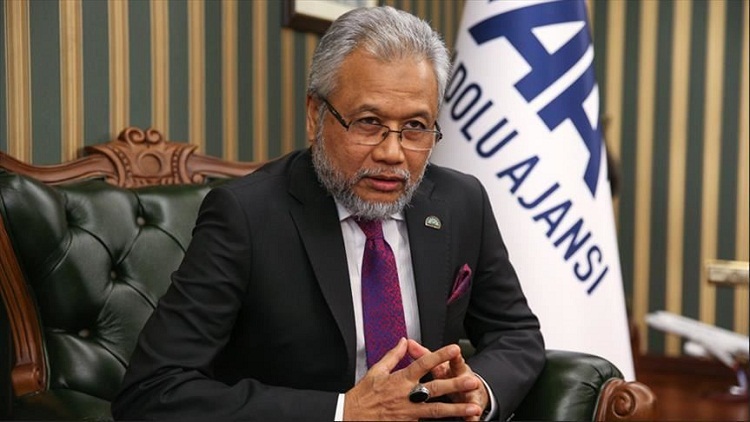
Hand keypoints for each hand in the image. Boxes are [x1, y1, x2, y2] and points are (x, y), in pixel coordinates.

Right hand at [343, 338, 483, 420]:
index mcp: (399, 379)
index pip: (423, 364)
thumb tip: (403, 342)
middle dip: (456, 385)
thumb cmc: (362, 395)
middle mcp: (406, 395)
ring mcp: (408, 412)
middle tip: (473, 381)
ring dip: (456, 409)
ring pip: (436, 410)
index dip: (439, 355)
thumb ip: (393, 356)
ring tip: (473, 408)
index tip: (454, 349)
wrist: (350, 417)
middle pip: (435, 389)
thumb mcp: (376, 371)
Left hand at [407, 340, 488, 421]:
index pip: (453, 359)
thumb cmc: (452, 373)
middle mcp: (462, 379)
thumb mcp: (440, 362)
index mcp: (453, 368)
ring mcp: (468, 393)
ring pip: (469, 398)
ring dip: (468, 404)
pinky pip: (472, 414)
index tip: (455, 350)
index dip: (452, 356)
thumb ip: (423, 354)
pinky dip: (472, 417)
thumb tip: (407, 342)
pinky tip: (472, 420)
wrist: (473, 386)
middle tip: (470, 381)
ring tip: (474, 409)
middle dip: (463, 382)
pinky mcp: (471, 407)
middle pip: (461, 380)